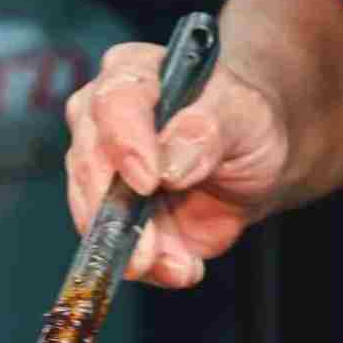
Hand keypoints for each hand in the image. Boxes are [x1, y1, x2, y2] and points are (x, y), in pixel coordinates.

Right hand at [63, 43, 291, 288]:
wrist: (254, 164)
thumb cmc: (246, 122)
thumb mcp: (244, 115)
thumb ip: (209, 127)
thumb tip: (171, 159)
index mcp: (133, 76)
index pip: (113, 102)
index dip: (126, 143)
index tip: (149, 180)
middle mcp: (103, 121)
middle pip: (89, 163)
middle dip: (117, 212)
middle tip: (152, 245)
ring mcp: (102, 171)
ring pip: (93, 212)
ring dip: (133, 248)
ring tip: (178, 263)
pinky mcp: (112, 216)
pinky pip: (114, 246)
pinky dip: (148, 266)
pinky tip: (181, 265)